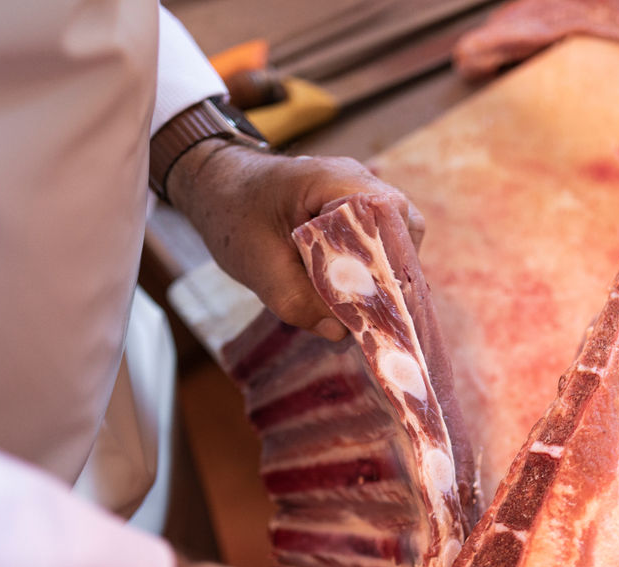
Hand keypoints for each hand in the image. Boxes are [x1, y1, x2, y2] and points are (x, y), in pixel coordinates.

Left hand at [167, 141, 425, 340]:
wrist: (216, 187)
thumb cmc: (232, 217)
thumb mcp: (258, 267)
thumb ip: (297, 302)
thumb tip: (342, 334)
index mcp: (331, 181)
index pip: (386, 216)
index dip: (391, 261)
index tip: (386, 303)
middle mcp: (355, 180)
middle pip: (402, 227)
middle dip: (394, 273)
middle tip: (383, 315)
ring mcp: (359, 192)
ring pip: (395, 235)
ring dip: (386, 272)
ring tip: (373, 310)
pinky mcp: (355, 210)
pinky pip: (380, 239)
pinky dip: (375, 268)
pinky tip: (362, 297)